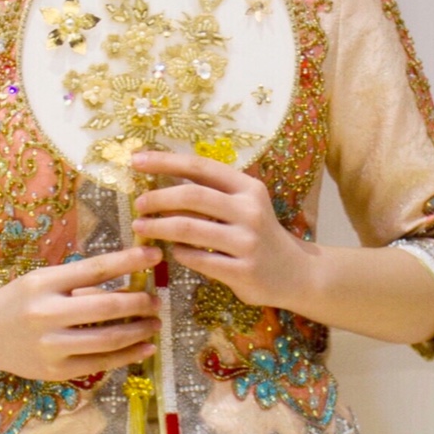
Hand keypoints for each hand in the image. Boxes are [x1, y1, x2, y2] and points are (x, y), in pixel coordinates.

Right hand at [0, 246, 161, 384]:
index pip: (96, 269)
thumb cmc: (18, 302)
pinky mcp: (55, 371)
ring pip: (108, 338)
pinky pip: (100, 363)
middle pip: (108, 306)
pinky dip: (127, 355)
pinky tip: (144, 348)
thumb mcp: (42, 280)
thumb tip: (128, 277)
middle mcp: (46, 314)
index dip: (130, 261)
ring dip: (139, 330)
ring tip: (154, 323)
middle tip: (157, 300)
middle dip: (140, 302)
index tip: (155, 254)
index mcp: (43, 284)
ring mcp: (50, 346)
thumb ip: (79, 280)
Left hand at [128, 150, 315, 314]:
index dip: (165, 161)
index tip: (136, 161)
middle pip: (191, 195)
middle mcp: (249, 210)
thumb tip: (160, 182)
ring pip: (189, 229)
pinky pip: (198, 259)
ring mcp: (247, 242)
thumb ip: (211, 194)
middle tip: (138, 204)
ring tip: (141, 227)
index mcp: (248, 187)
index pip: (200, 167)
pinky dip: (179, 253)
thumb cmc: (258, 234)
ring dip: (158, 227)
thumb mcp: (244, 206)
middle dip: (157, 197)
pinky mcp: (243, 271)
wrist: (296, 272)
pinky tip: (173, 251)